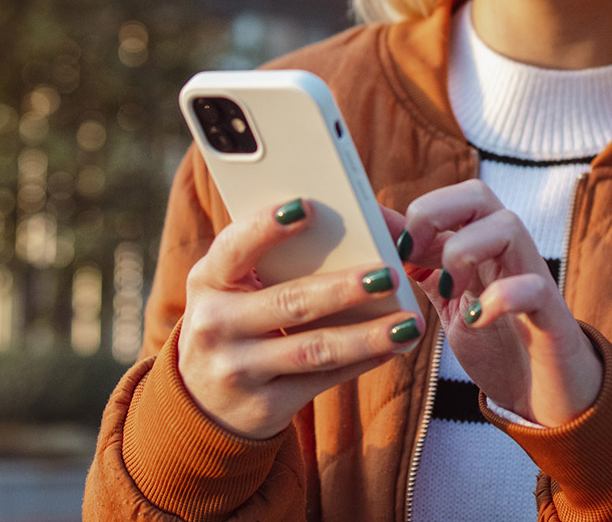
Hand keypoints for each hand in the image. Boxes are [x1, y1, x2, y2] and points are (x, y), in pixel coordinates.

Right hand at [176, 198, 422, 439]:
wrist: (203, 401)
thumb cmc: (235, 319)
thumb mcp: (234, 286)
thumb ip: (275, 257)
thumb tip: (357, 225)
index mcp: (207, 280)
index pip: (234, 247)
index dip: (267, 227)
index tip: (306, 205)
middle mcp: (214, 325)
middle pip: (289, 302)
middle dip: (343, 289)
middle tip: (388, 274)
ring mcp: (237, 370)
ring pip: (313, 349)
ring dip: (366, 335)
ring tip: (408, 322)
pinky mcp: (264, 406)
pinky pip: (322, 380)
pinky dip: (363, 361)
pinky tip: (395, 345)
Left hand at [397, 179, 603, 425]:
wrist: (546, 397)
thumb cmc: (498, 344)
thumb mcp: (449, 300)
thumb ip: (421, 264)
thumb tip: (376, 227)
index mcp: (481, 247)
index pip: (451, 198)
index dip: (414, 213)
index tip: (391, 251)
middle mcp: (508, 253)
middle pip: (478, 194)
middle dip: (435, 212)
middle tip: (411, 254)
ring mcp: (532, 279)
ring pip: (508, 226)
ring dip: (464, 251)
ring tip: (447, 291)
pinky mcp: (551, 316)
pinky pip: (535, 287)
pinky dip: (502, 297)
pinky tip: (478, 318)